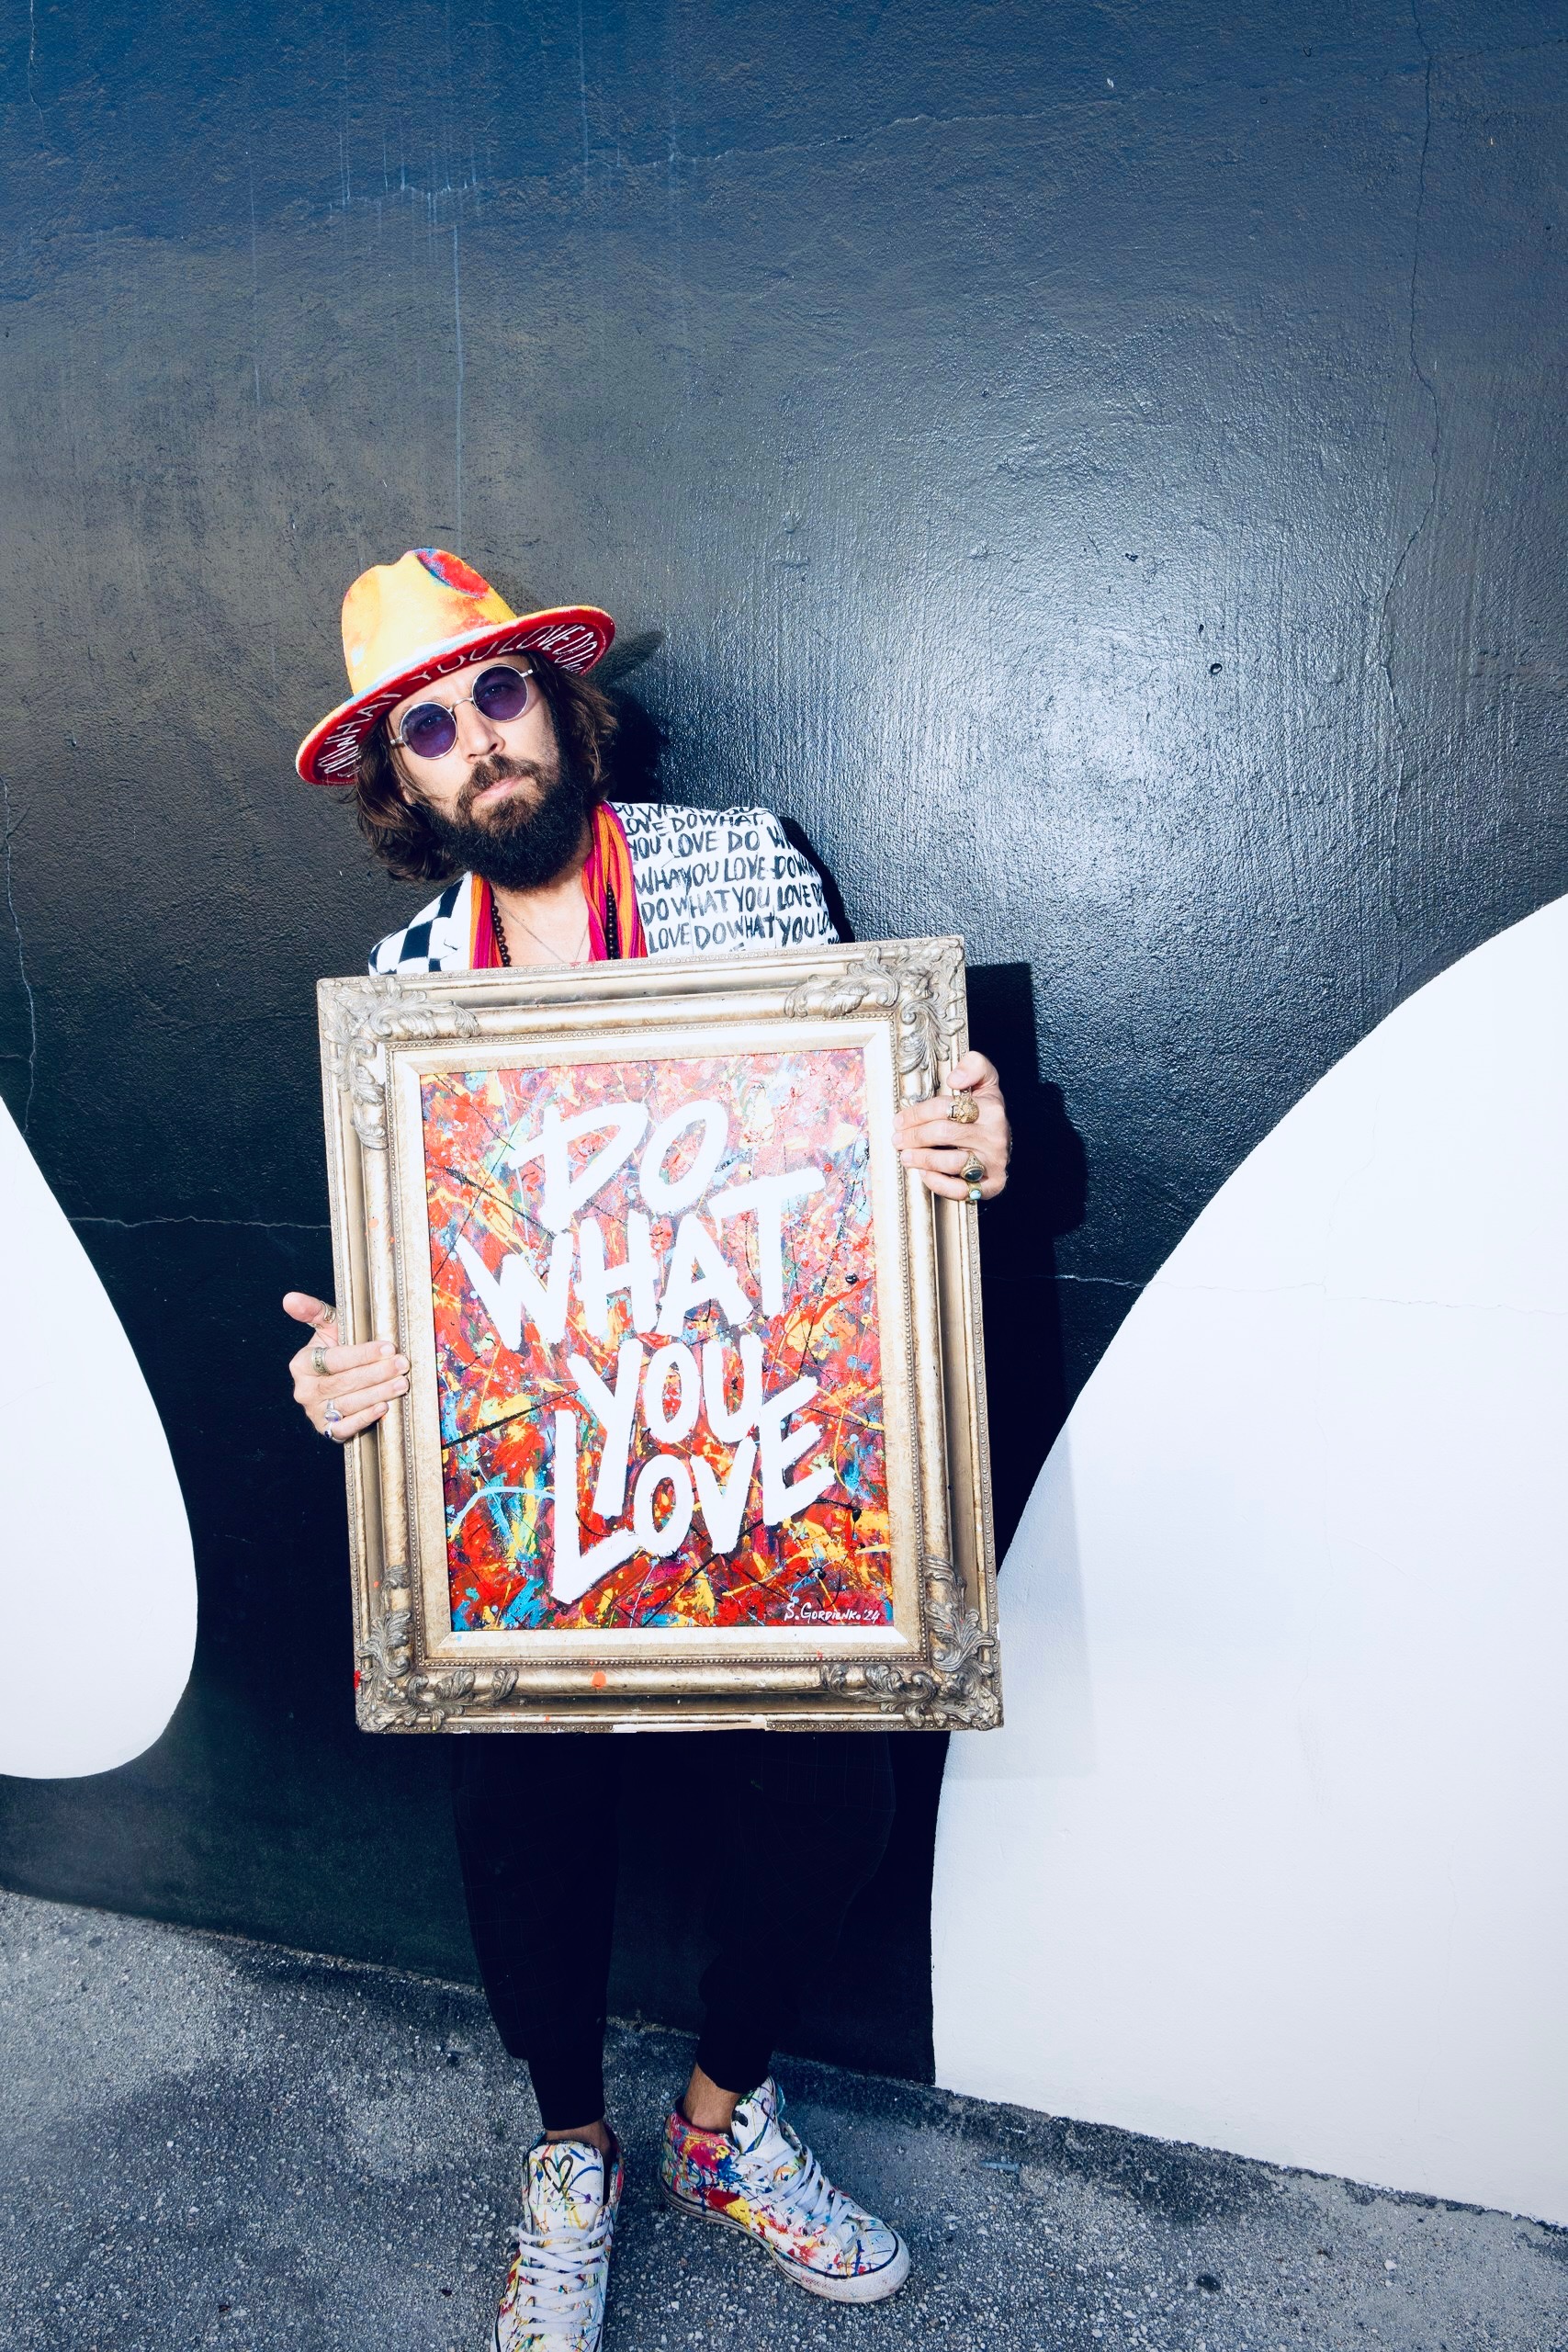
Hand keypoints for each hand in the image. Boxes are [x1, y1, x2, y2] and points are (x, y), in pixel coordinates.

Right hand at [283, 1291, 407, 1442]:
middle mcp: (304, 1390)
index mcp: (302, 1363)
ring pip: (347, 1404)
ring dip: (377, 1394)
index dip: (363, 1354)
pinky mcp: (326, 1429)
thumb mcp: (327, 1328)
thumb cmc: (336, 1350)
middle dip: (377, 1373)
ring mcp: (314, 1412)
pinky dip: (365, 1418)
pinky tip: (384, 1407)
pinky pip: (345, 1428)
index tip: (389, 1347)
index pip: (335, 1359)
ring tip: (401, 1384)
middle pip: (343, 1382)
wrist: (335, 1381)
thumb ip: (313, 1311)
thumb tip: (289, 1298)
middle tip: (402, 1365)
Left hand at [893, 1049, 1011, 1200]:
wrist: (1003, 1138)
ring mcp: (995, 1161)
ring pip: (951, 1162)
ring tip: (905, 1156)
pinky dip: (939, 1184)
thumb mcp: (985, 1079)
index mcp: (991, 1107)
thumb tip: (955, 1078)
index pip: (945, 1108)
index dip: (917, 1113)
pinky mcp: (993, 1184)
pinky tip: (925, 1174)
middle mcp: (995, 1135)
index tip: (899, 1119)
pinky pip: (962, 1189)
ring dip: (922, 1160)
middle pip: (944, 1133)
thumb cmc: (985, 1109)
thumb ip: (974, 1065)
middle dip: (914, 1136)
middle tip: (897, 1139)